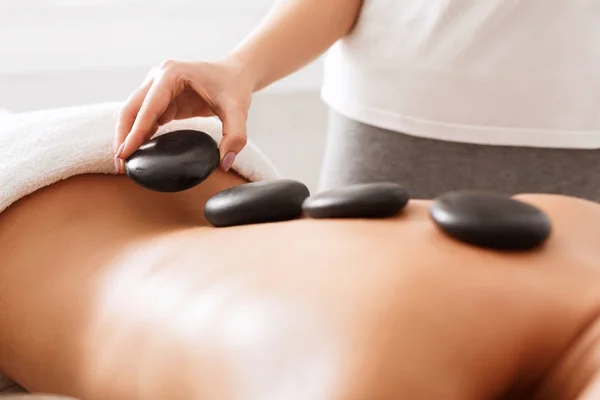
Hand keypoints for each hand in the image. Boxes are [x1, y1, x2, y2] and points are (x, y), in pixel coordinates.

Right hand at [114, 58, 253, 172]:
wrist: (236, 74)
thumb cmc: (235, 86)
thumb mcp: (239, 110)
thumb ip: (235, 135)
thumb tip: (225, 162)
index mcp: (172, 74)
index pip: (149, 106)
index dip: (136, 131)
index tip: (125, 153)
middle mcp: (158, 76)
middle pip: (131, 108)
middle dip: (123, 136)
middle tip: (119, 164)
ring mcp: (157, 86)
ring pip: (133, 113)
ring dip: (126, 136)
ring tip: (123, 163)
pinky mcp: (161, 99)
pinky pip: (144, 118)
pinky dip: (138, 134)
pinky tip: (136, 152)